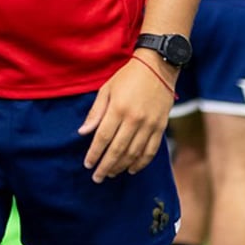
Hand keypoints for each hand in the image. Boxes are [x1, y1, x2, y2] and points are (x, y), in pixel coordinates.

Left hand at [78, 53, 175, 183]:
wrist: (158, 67)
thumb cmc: (128, 77)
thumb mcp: (106, 89)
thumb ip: (95, 112)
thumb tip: (83, 132)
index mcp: (118, 108)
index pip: (103, 138)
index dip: (94, 154)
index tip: (88, 165)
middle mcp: (134, 119)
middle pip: (117, 150)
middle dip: (105, 166)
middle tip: (97, 177)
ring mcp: (149, 124)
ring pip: (134, 153)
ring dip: (121, 166)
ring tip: (111, 173)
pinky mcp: (161, 127)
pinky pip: (151, 151)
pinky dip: (141, 163)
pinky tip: (132, 169)